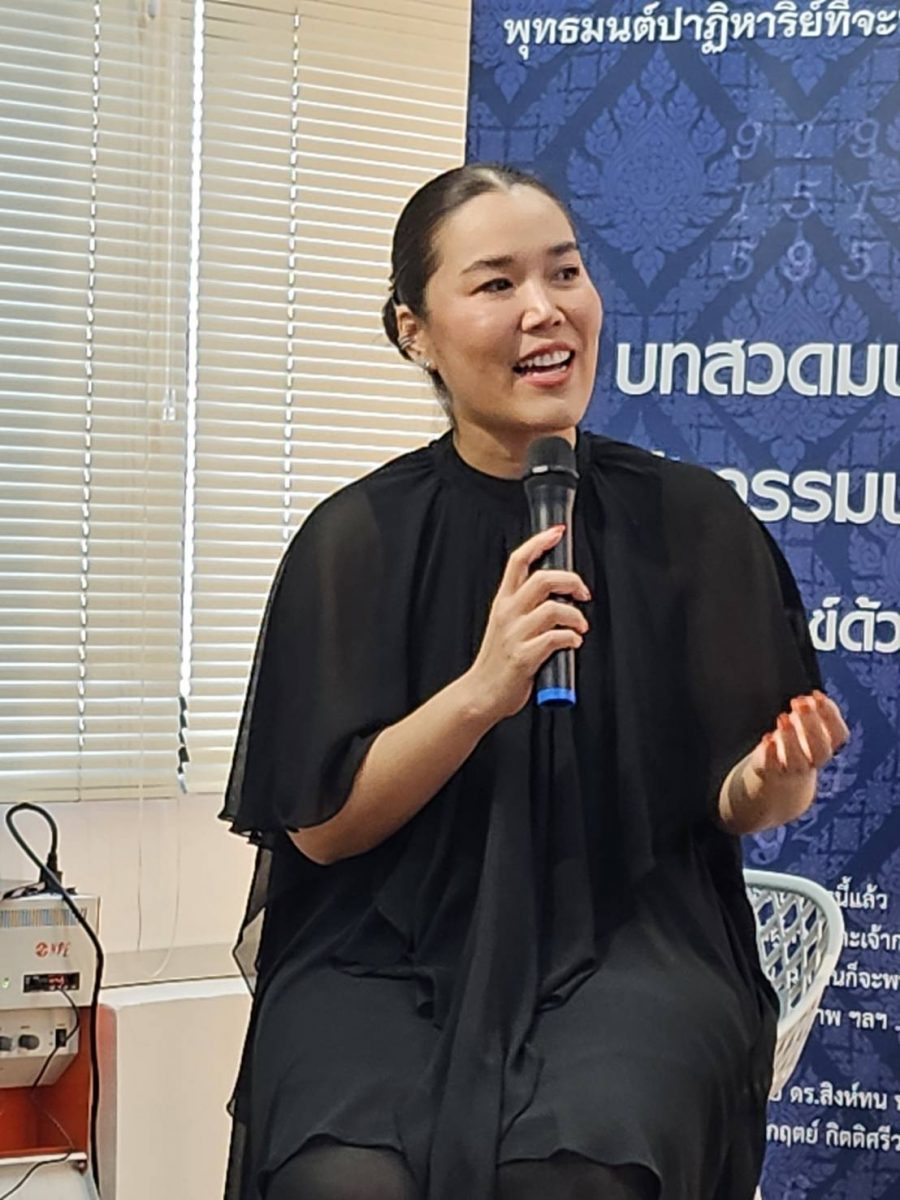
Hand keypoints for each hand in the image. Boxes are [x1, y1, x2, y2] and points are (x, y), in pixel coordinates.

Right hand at [466, 525, 590, 722]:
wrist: (481, 694)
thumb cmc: (498, 661)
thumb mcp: (505, 624)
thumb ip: (524, 607)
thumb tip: (558, 595)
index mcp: (503, 602)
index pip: (518, 560)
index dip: (539, 542)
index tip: (557, 532)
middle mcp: (508, 613)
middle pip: (543, 579)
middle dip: (571, 580)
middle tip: (582, 592)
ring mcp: (515, 635)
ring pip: (554, 609)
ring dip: (576, 616)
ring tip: (580, 627)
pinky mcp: (524, 657)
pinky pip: (556, 639)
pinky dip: (572, 638)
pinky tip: (573, 644)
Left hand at [750, 690, 849, 778]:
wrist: (781, 771)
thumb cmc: (798, 737)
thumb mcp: (807, 721)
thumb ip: (813, 709)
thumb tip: (812, 699)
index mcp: (828, 745)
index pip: (839, 734)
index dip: (831, 714)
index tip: (816, 694)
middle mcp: (813, 760)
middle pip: (820, 748)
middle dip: (811, 724)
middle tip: (798, 702)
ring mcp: (793, 768)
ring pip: (796, 759)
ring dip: (790, 738)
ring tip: (782, 716)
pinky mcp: (772, 770)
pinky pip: (772, 766)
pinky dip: (770, 753)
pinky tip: (768, 738)